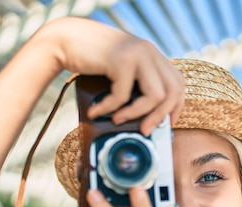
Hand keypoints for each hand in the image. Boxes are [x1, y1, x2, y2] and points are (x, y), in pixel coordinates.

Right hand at [38, 17, 184, 134]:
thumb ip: (135, 85)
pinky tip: (96, 111)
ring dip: (136, 114)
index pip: (178, 83)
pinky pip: (124, 95)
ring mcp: (138, 54)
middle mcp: (149, 51)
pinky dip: (109, 108)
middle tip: (146, 131)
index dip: (175, 106)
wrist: (63, 40)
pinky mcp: (122, 60)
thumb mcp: (119, 71)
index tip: (166, 125)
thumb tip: (147, 120)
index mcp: (152, 54)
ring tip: (117, 120)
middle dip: (161, 116)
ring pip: (155, 96)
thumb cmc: (88, 61)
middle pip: (173, 90)